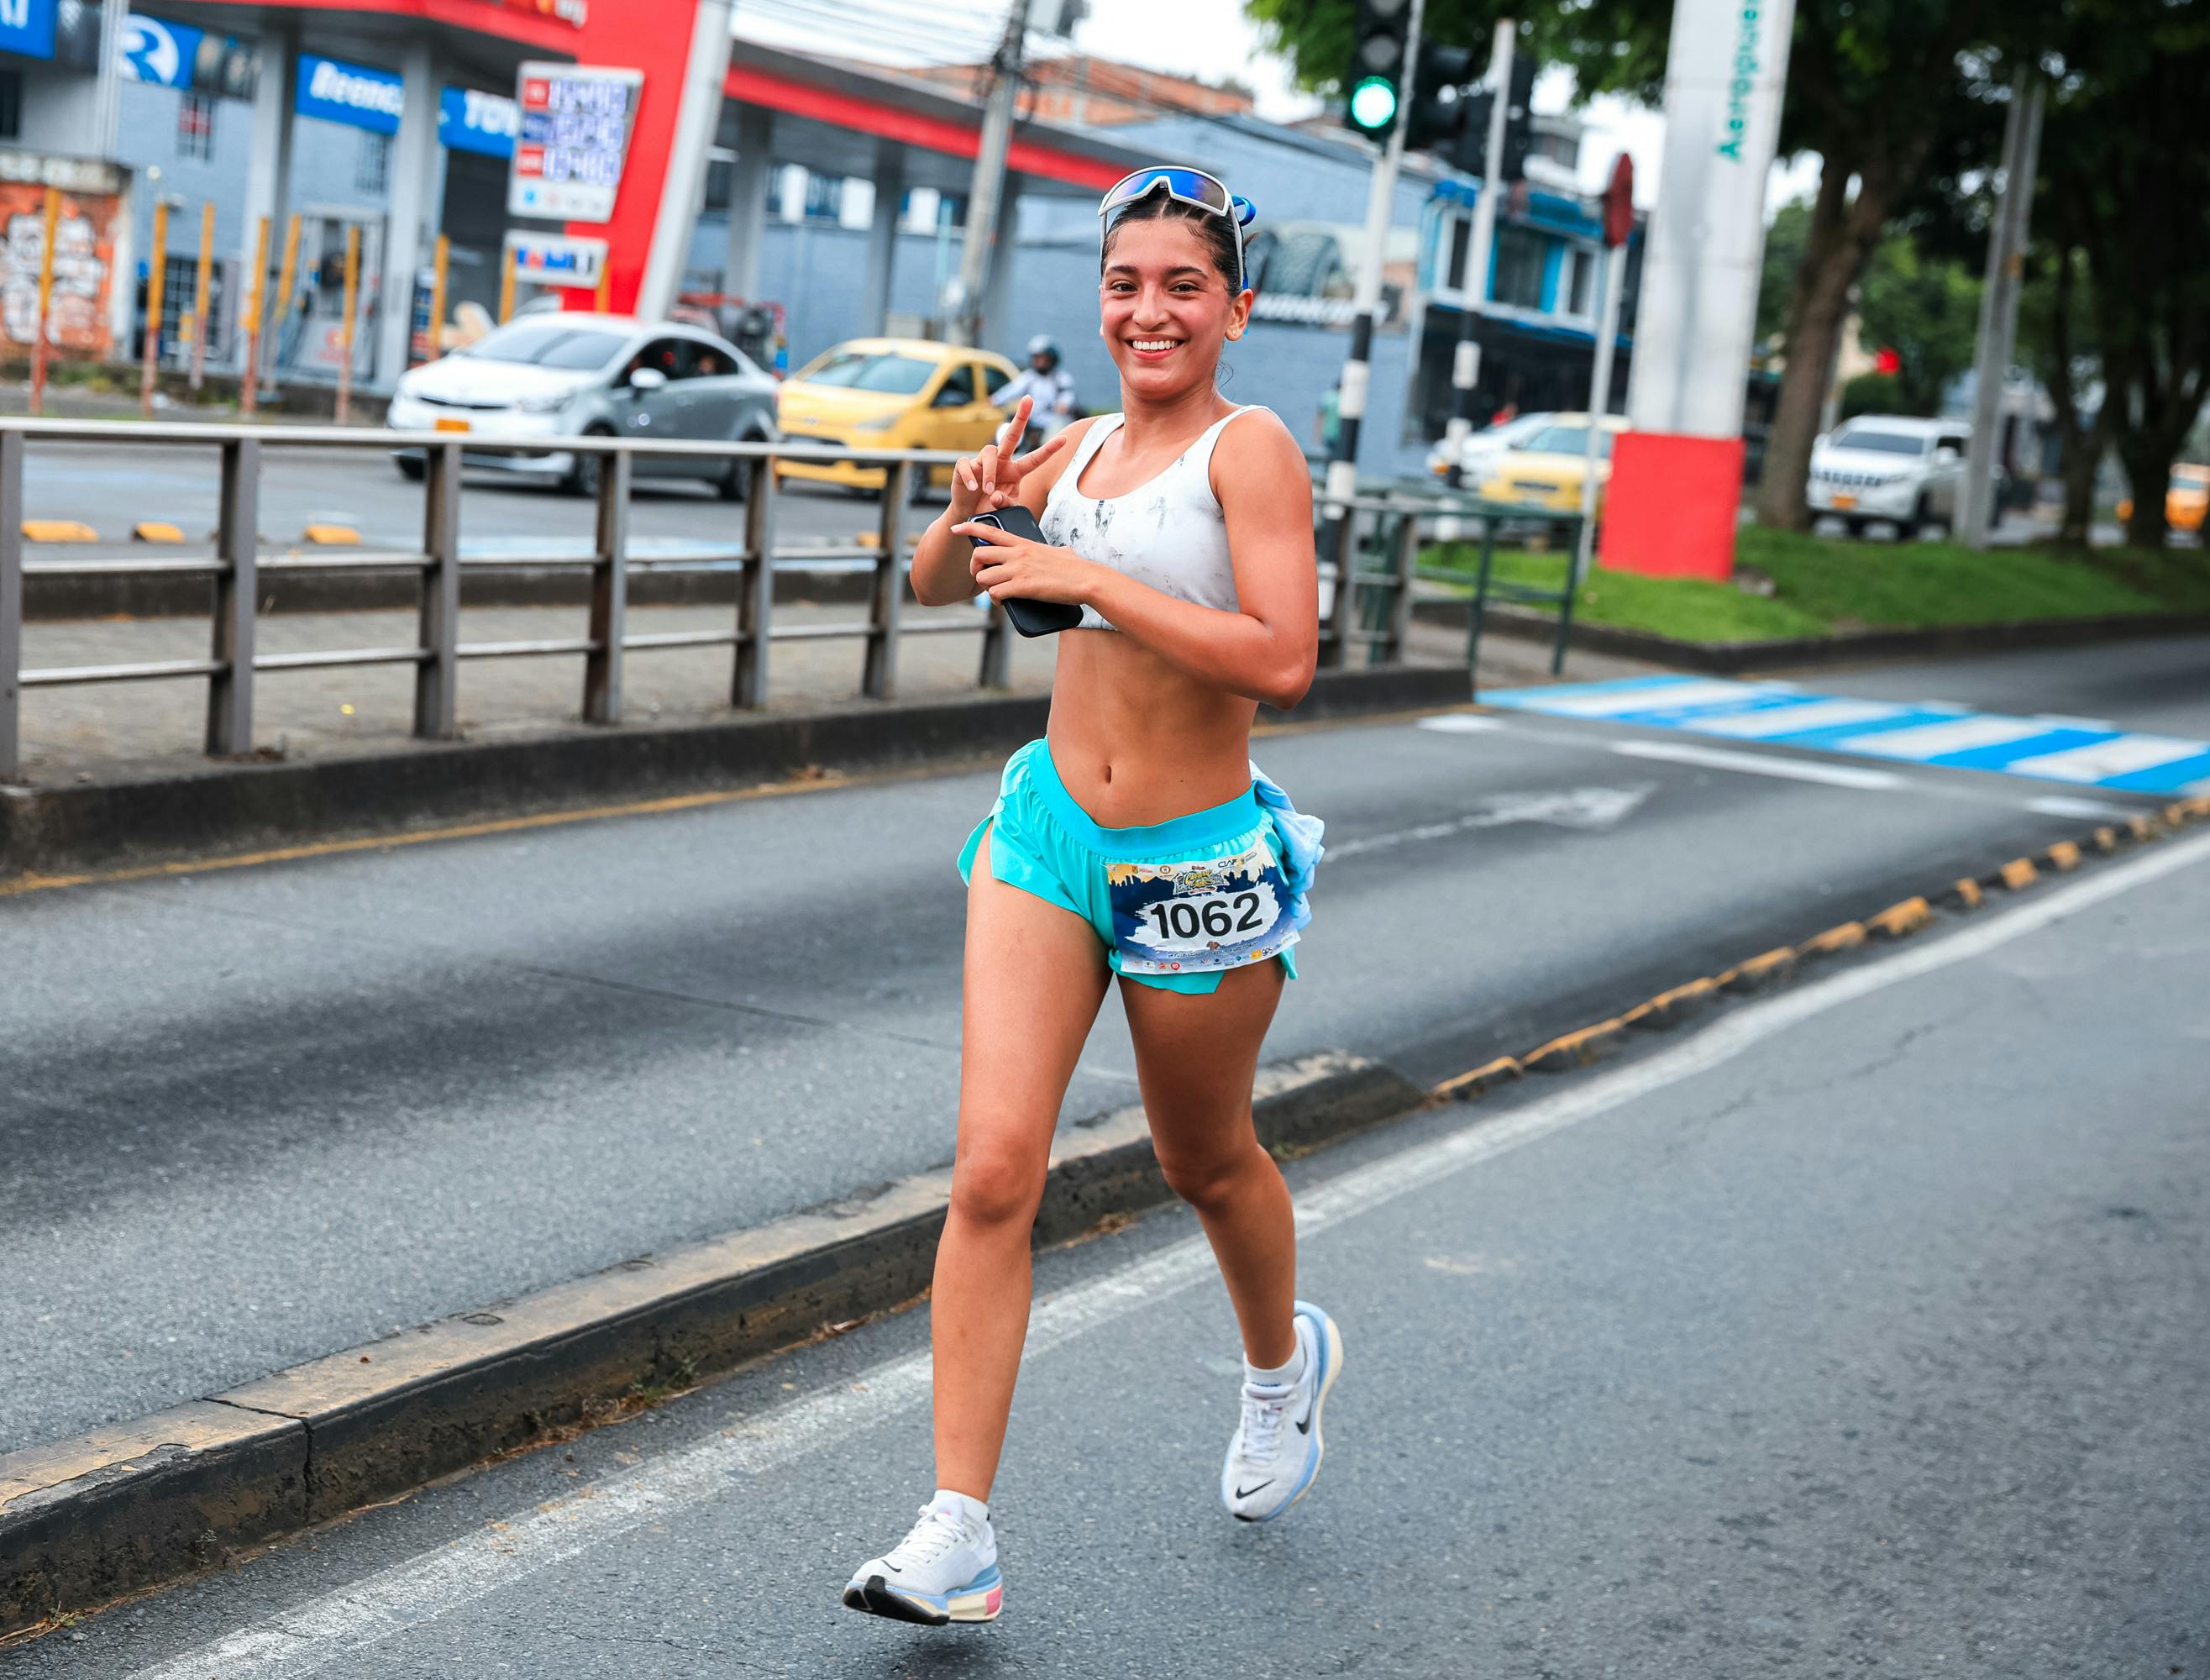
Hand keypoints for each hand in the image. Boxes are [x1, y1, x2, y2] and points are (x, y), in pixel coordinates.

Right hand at [947, 395, 1074, 522]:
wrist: (968, 514)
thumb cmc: (990, 507)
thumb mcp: (1005, 510)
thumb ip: (1006, 504)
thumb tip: (996, 495)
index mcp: (1015, 471)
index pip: (1034, 459)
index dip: (1049, 450)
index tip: (1065, 439)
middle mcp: (1001, 462)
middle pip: (1011, 435)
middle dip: (1021, 417)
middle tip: (1029, 399)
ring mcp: (982, 461)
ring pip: (990, 452)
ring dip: (990, 472)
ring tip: (988, 490)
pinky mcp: (965, 466)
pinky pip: (967, 464)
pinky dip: (970, 476)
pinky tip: (973, 487)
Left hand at [949, 518, 1099, 607]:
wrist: (1086, 580)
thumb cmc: (1077, 568)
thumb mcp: (1062, 552)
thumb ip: (1057, 550)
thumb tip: (1064, 551)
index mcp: (1023, 543)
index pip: (990, 531)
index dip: (969, 528)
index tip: (956, 529)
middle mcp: (1017, 554)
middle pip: (979, 554)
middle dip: (974, 568)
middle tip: (981, 577)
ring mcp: (1018, 570)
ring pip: (984, 577)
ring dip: (986, 588)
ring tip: (997, 594)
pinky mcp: (1022, 587)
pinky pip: (995, 593)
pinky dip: (996, 601)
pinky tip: (1004, 603)